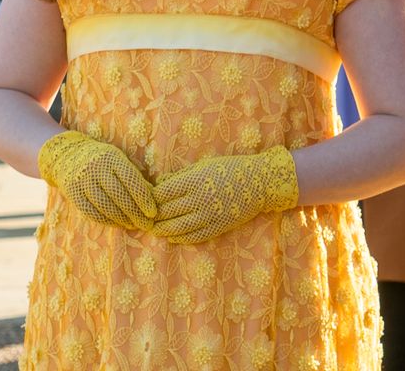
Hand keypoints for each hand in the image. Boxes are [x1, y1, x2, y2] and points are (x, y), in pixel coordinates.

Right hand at [37, 130, 158, 231]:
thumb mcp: (119, 159)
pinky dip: (106, 220)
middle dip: (135, 213)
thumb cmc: (104, 159)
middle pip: (119, 195)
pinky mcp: (73, 193)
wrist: (68, 155)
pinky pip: (91, 211)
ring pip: (105, 205)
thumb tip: (153, 196)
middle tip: (147, 225)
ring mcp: (83, 182)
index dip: (143, 198)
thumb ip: (133, 175)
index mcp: (112, 158)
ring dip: (122, 219)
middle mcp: (96, 169)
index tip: (153, 212)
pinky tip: (118, 224)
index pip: (131, 180)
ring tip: (134, 226)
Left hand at [152, 147, 299, 243]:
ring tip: (154, 229)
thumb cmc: (231, 168)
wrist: (261, 182)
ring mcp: (208, 215)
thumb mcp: (205, 165)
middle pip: (164, 213)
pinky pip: (192, 237)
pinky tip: (172, 236)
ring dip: (161, 230)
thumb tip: (159, 184)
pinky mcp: (217, 227)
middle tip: (143, 218)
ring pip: (175, 228)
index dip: (149, 199)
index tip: (144, 200)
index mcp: (194, 180)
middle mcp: (199, 199)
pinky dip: (178, 238)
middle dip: (151, 217)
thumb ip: (181, 176)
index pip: (160, 194)